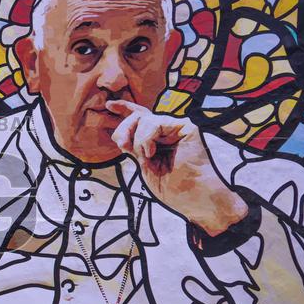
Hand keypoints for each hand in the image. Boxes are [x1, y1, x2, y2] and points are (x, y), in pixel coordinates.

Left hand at [107, 100, 247, 236]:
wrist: (194, 198)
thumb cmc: (174, 187)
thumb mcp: (145, 166)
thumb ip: (135, 148)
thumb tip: (120, 135)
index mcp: (158, 140)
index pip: (140, 117)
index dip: (125, 108)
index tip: (110, 105)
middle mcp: (168, 131)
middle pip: (138, 116)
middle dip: (124, 129)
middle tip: (123, 146)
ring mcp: (177, 128)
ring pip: (144, 118)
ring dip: (137, 139)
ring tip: (145, 156)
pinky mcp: (186, 127)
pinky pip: (155, 122)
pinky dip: (146, 137)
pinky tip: (150, 152)